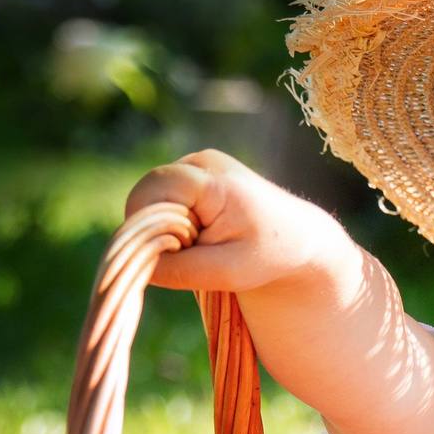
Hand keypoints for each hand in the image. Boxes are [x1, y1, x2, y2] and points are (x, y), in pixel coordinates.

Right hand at [124, 149, 347, 295]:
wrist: (297, 238)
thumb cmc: (268, 255)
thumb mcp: (228, 273)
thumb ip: (179, 270)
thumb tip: (136, 264)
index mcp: (212, 179)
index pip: (150, 193)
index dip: (150, 227)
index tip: (181, 250)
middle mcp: (199, 161)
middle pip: (145, 195)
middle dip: (157, 230)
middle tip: (195, 251)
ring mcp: (195, 163)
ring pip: (150, 200)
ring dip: (165, 228)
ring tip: (203, 242)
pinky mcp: (192, 175)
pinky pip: (161, 201)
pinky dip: (173, 222)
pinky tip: (202, 233)